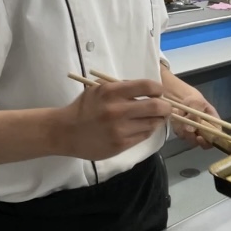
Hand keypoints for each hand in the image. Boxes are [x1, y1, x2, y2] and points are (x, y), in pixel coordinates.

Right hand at [58, 80, 172, 160]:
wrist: (65, 132)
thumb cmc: (84, 108)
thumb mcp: (99, 89)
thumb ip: (121, 87)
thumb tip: (148, 89)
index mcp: (112, 92)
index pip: (147, 86)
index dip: (158, 89)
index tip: (158, 92)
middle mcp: (117, 110)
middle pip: (156, 107)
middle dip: (165, 107)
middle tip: (164, 107)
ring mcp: (120, 129)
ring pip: (153, 123)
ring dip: (157, 120)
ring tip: (153, 118)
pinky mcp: (121, 144)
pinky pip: (144, 136)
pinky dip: (147, 130)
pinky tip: (141, 127)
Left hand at [168, 87, 219, 148]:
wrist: (182, 98)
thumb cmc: (194, 99)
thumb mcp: (196, 103)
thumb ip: (194, 115)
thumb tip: (190, 130)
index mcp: (214, 124)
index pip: (216, 138)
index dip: (209, 141)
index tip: (199, 137)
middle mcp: (206, 131)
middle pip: (202, 142)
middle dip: (192, 136)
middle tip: (185, 127)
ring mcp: (195, 133)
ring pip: (189, 139)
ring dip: (183, 128)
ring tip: (180, 115)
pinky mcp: (185, 133)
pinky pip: (180, 134)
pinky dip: (177, 126)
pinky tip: (176, 117)